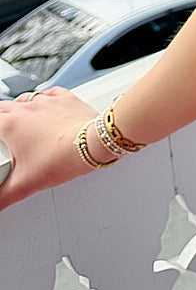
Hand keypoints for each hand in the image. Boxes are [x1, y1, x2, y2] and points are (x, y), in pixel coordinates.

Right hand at [0, 87, 97, 212]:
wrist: (92, 144)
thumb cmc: (61, 159)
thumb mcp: (24, 184)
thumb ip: (3, 197)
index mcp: (12, 124)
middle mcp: (28, 108)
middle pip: (4, 107)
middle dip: (1, 117)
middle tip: (2, 131)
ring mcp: (49, 101)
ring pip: (25, 98)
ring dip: (19, 107)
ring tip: (18, 119)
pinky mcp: (67, 99)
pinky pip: (50, 92)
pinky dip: (44, 98)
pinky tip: (45, 104)